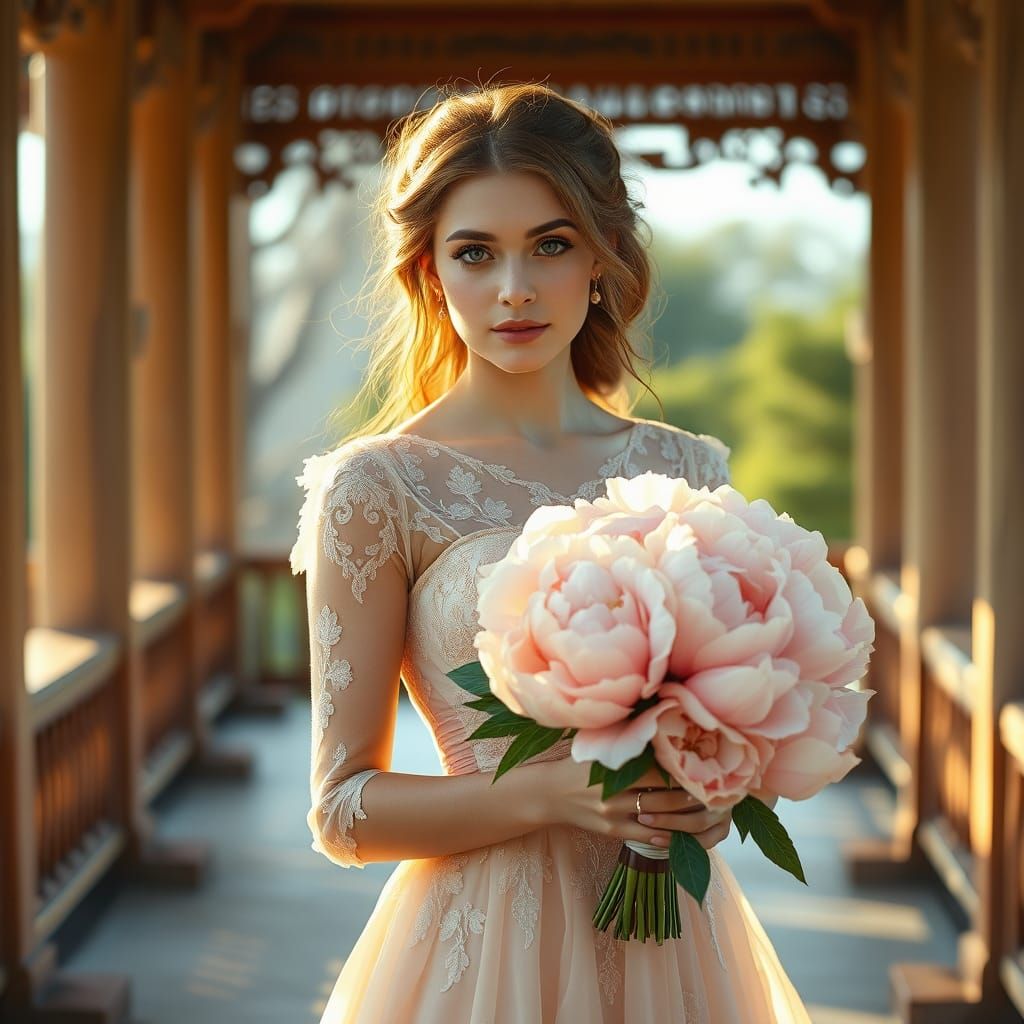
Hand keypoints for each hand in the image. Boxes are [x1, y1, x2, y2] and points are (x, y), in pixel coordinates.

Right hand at [531, 758, 729, 849]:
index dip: (686, 774)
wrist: (547, 794)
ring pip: (661, 822)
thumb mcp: (599, 749)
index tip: (708, 769)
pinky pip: (648, 838)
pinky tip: (686, 833)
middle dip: (694, 799)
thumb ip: (628, 743)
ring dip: (687, 819)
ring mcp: (614, 816)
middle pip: (666, 800)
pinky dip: (669, 837)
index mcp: (615, 769)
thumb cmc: (578, 764)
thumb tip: (663, 727)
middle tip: (719, 794)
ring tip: (709, 813)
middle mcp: (615, 795)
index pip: (660, 773)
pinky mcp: (612, 833)